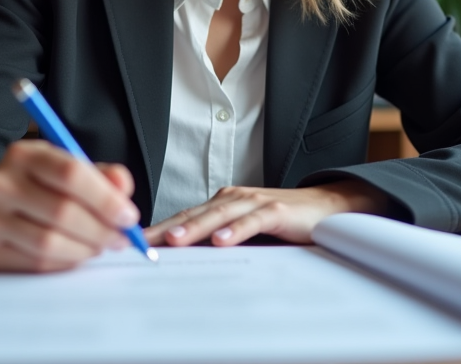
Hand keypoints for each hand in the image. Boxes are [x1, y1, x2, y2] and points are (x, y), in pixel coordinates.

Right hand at [0, 139, 140, 272]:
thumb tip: (123, 188)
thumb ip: (99, 175)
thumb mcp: (63, 167)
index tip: (128, 215)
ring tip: (99, 246)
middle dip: (101, 229)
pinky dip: (65, 262)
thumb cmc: (34, 186)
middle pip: (62, 212)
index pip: (70, 173)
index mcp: (23, 154)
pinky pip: (36, 263)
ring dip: (85, 249)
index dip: (105, 198)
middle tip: (120, 238)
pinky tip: (75, 254)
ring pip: (49, 243)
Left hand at [145, 181, 390, 247]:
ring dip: (195, 227)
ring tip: (175, 242)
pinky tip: (222, 242)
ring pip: (219, 215)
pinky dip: (236, 231)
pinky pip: (253, 221)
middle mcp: (233, 198)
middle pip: (194, 213)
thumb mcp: (244, 232)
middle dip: (167, 228)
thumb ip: (217, 240)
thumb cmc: (282, 223)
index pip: (184, 216)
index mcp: (222, 202)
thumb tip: (182, 262)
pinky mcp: (277, 210)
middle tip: (142, 243)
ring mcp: (254, 202)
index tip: (134, 244)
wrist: (326, 208)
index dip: (160, 229)